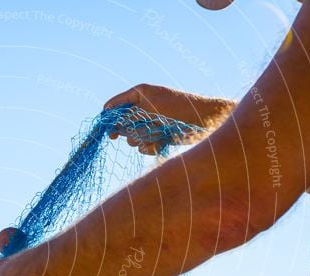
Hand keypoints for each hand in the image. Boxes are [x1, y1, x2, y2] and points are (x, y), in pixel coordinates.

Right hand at [104, 84, 232, 153]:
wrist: (203, 121)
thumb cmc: (177, 108)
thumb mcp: (149, 108)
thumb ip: (128, 115)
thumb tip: (112, 126)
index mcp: (139, 94)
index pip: (114, 105)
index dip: (108, 117)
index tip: (106, 129)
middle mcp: (142, 109)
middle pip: (120, 124)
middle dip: (130, 130)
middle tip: (141, 129)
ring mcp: (149, 124)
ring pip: (131, 138)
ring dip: (143, 138)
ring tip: (158, 132)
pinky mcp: (156, 137)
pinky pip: (143, 147)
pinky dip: (151, 146)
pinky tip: (163, 141)